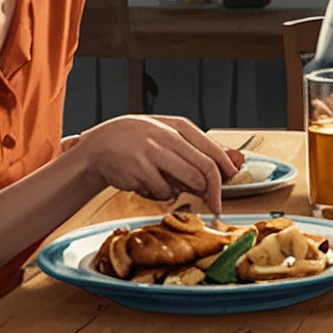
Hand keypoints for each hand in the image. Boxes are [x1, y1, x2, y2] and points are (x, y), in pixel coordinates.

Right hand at [72, 115, 243, 214]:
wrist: (98, 146)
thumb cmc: (137, 141)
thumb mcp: (167, 136)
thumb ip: (193, 150)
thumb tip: (228, 166)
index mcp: (178, 126)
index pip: (212, 149)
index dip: (226, 169)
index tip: (233, 181)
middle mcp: (167, 137)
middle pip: (205, 169)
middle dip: (214, 191)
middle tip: (216, 205)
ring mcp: (153, 154)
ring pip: (188, 182)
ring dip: (186, 191)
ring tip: (170, 184)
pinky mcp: (140, 172)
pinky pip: (164, 193)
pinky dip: (162, 195)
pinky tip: (149, 184)